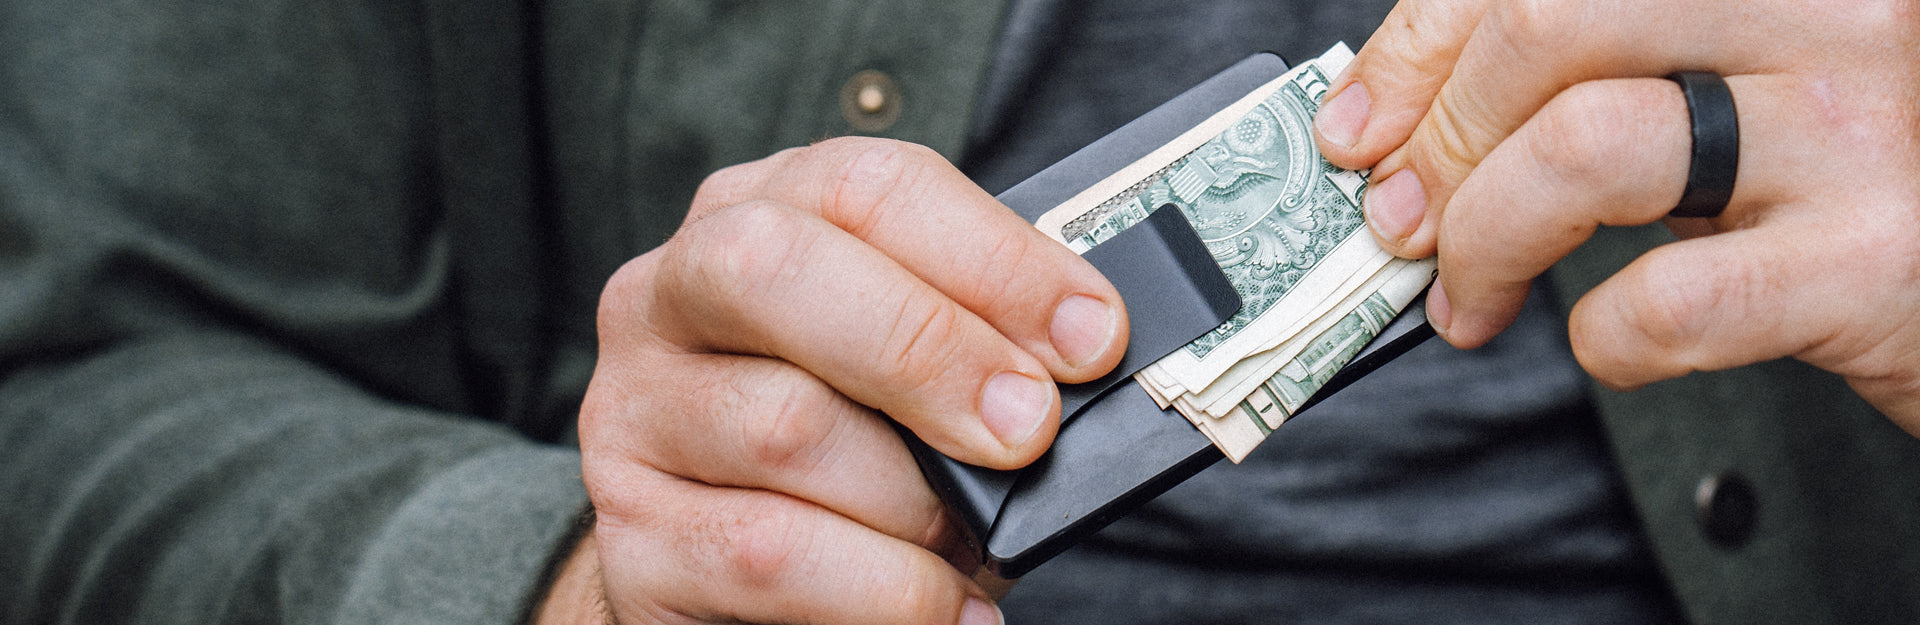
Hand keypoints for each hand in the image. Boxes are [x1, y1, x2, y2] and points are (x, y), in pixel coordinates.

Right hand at [569, 137, 1127, 623]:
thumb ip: (974, 340)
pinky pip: (770, 554)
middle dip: (927, 347)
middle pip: (776, 267)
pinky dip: (887, 591)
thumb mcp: (909, 374)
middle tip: (1028, 428)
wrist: (730, 586)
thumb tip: (1086, 352)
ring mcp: (633, 415)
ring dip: (915, 498)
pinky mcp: (631, 537)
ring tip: (971, 540)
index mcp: (754, 216)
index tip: (1091, 335)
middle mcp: (668, 296)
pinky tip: (947, 609)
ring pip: (784, 426)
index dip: (990, 254)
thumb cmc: (852, 459)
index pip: (865, 186)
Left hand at [1314, 0, 1919, 430]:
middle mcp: (1824, 9)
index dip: (1417, 46)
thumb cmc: (1851, 179)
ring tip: (1468, 295)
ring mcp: (1855, 128)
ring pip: (1585, 146)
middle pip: (1546, 26)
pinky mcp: (1872, 260)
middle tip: (1399, 219)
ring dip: (1482, 236)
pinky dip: (1601, 340)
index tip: (1356, 125)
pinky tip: (1610, 343)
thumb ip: (1602, 75)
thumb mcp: (1734, 85)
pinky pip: (1668, 300)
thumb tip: (1412, 125)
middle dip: (1435, 137)